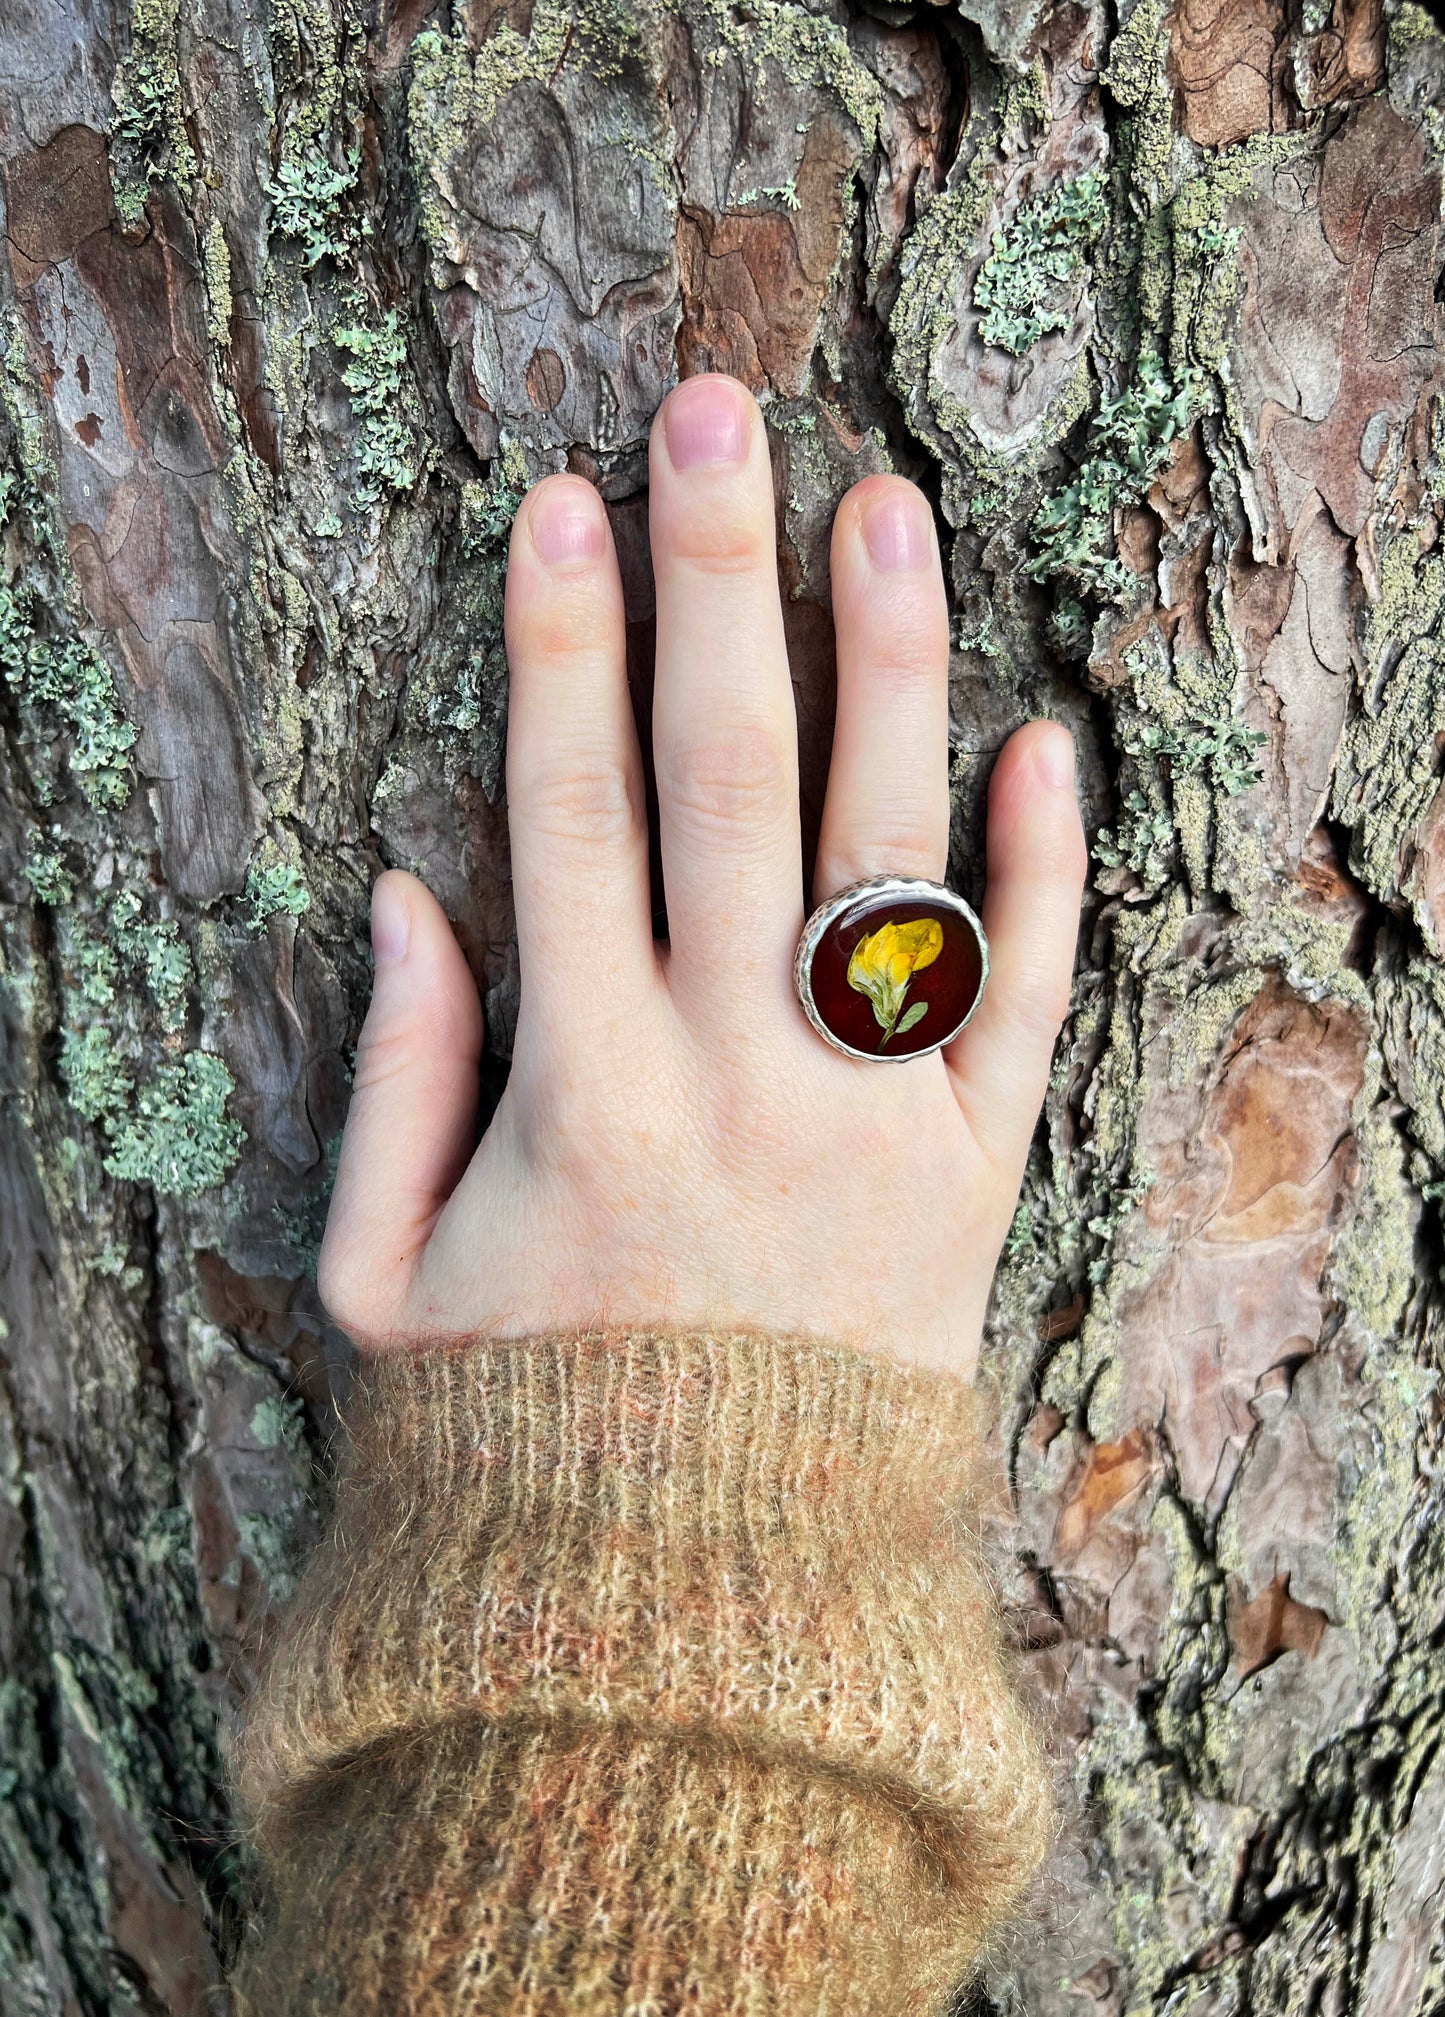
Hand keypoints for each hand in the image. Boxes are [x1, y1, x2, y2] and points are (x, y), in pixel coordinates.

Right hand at [318, 376, 1085, 1376]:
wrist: (702, 1608)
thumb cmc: (526, 1443)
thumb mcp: (387, 1281)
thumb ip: (399, 1081)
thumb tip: (410, 892)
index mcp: (586, 1095)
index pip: (568, 817)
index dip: (560, 646)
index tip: (565, 502)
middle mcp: (739, 1079)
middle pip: (729, 785)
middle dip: (713, 584)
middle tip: (717, 414)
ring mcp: (873, 1125)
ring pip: (887, 854)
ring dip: (886, 668)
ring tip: (882, 509)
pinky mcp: (971, 1182)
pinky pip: (1024, 1009)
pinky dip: (1039, 878)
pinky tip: (1042, 743)